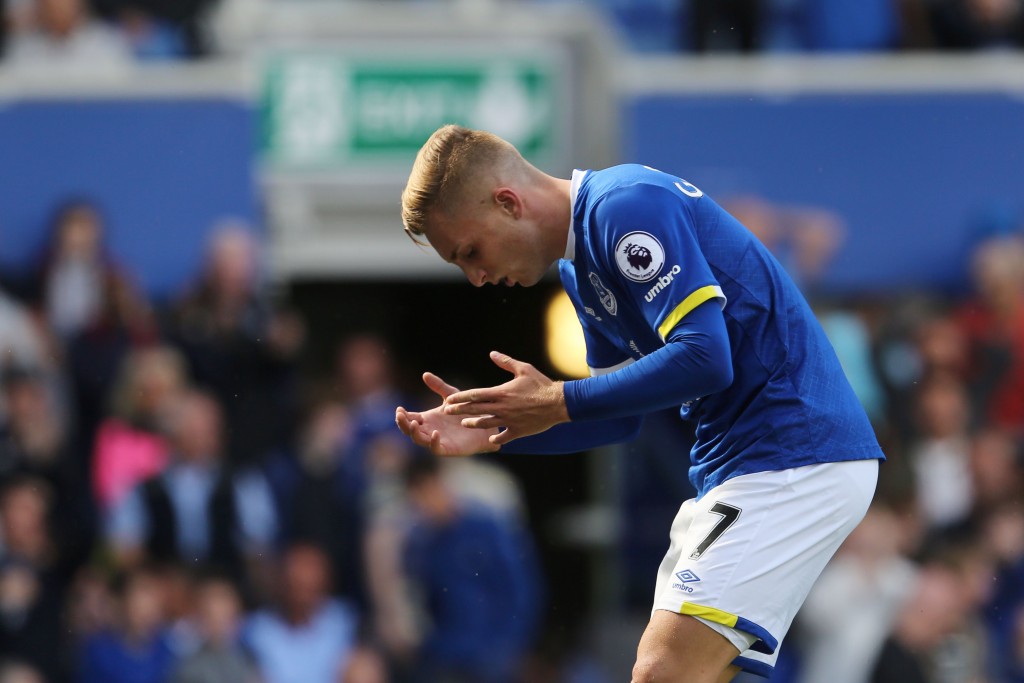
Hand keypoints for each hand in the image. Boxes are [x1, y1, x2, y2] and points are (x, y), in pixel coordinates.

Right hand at [395, 372, 498, 456]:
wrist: (485, 424)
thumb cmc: (466, 410)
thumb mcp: (451, 396)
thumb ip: (439, 386)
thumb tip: (425, 374)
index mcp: (427, 418)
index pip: (409, 418)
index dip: (402, 415)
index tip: (399, 408)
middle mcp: (429, 430)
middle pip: (409, 429)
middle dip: (402, 423)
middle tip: (400, 415)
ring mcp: (437, 440)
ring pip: (419, 439)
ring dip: (414, 432)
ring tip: (414, 423)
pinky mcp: (447, 448)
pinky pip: (435, 448)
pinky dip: (433, 442)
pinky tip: (436, 433)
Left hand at [443, 351, 568, 446]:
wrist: (558, 402)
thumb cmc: (541, 384)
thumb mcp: (523, 369)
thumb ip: (506, 362)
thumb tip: (492, 353)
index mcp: (501, 392)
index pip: (475, 395)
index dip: (460, 398)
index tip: (449, 400)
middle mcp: (502, 407)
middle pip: (476, 410)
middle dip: (459, 411)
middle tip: (447, 412)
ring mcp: (509, 420)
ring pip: (486, 423)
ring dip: (474, 424)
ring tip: (464, 423)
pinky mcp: (519, 430)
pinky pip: (504, 436)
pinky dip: (497, 438)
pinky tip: (492, 439)